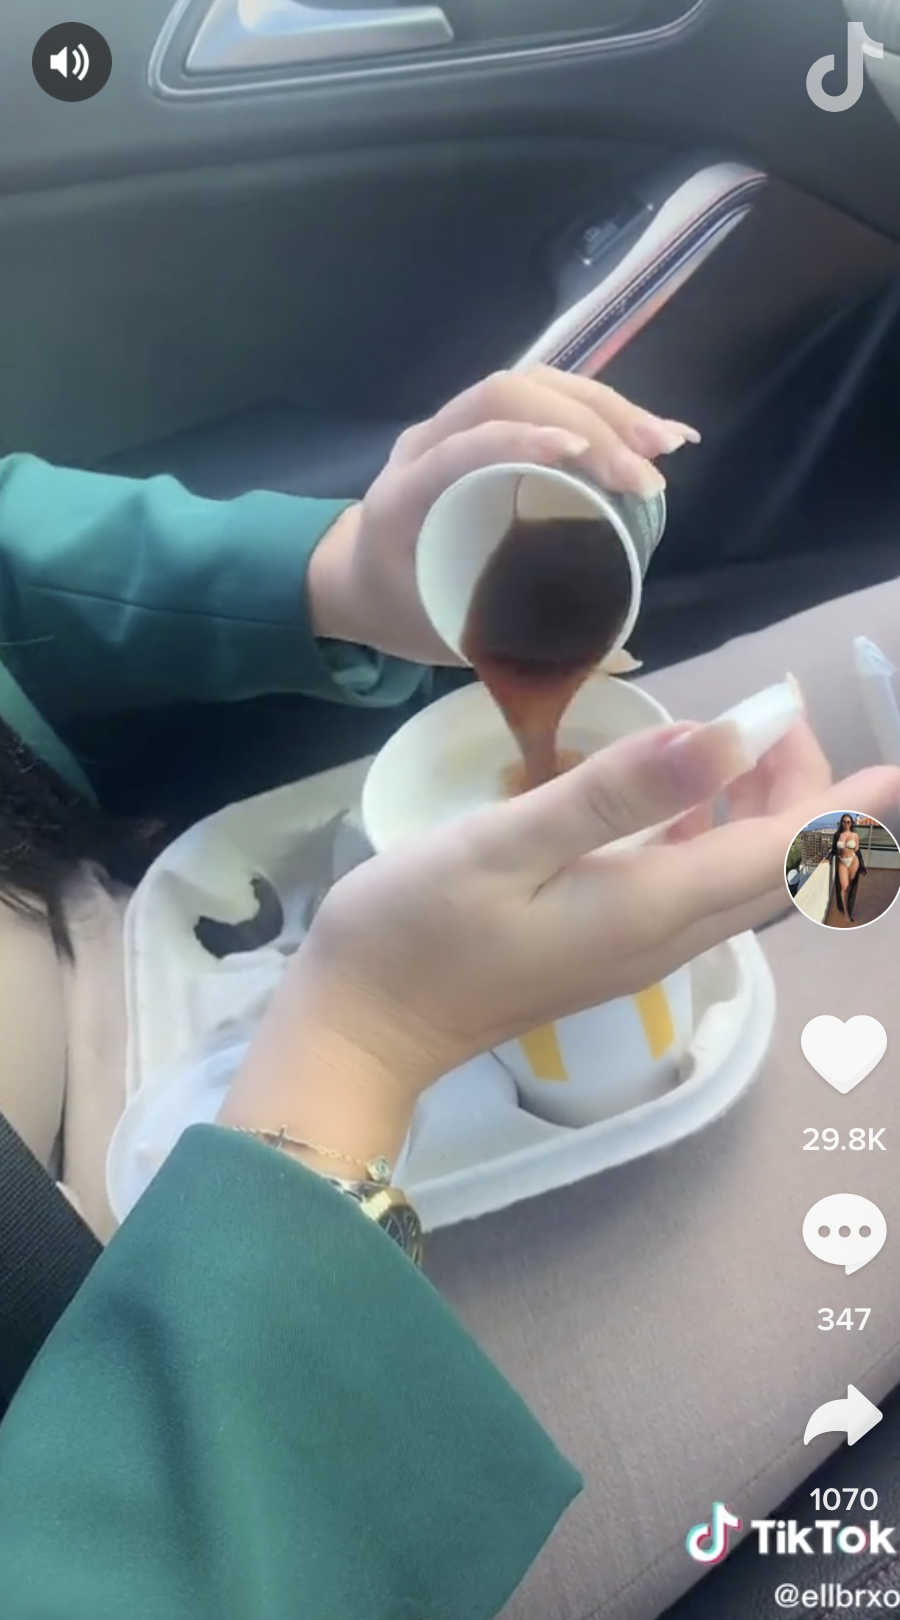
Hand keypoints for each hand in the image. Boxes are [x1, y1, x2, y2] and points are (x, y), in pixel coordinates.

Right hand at [264, 717, 899, 1098]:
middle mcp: (669, 935)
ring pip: (744, 880)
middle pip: (783, 871)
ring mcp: (642, 948)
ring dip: (768, 811)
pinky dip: (719, 833)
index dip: (851, 807)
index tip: (897, 764)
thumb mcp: (503, 845)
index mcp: (655, 907)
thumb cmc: (414, 929)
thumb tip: (724, 738)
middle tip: (781, 709)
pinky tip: (685, 792)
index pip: (791, 857)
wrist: (362, 1027)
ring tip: (746, 734)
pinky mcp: (612, 946)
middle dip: (812, 793)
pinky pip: (700, 887)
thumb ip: (614, 793)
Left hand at [306, 368, 698, 663]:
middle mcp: (428, 442)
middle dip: (588, 421)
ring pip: (534, 383)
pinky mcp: (485, 421)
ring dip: (606, 407)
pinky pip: (544, 395)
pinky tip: (648, 435)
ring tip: (664, 446)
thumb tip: (621, 656)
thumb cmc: (398, 610)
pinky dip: (599, 409)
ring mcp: (456, 423)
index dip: (523, 439)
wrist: (353, 578)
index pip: (465, 442)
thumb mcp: (447, 637)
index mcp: (405, 492)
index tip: (584, 459)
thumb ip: (521, 648)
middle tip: (648, 472)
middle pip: (508, 393)